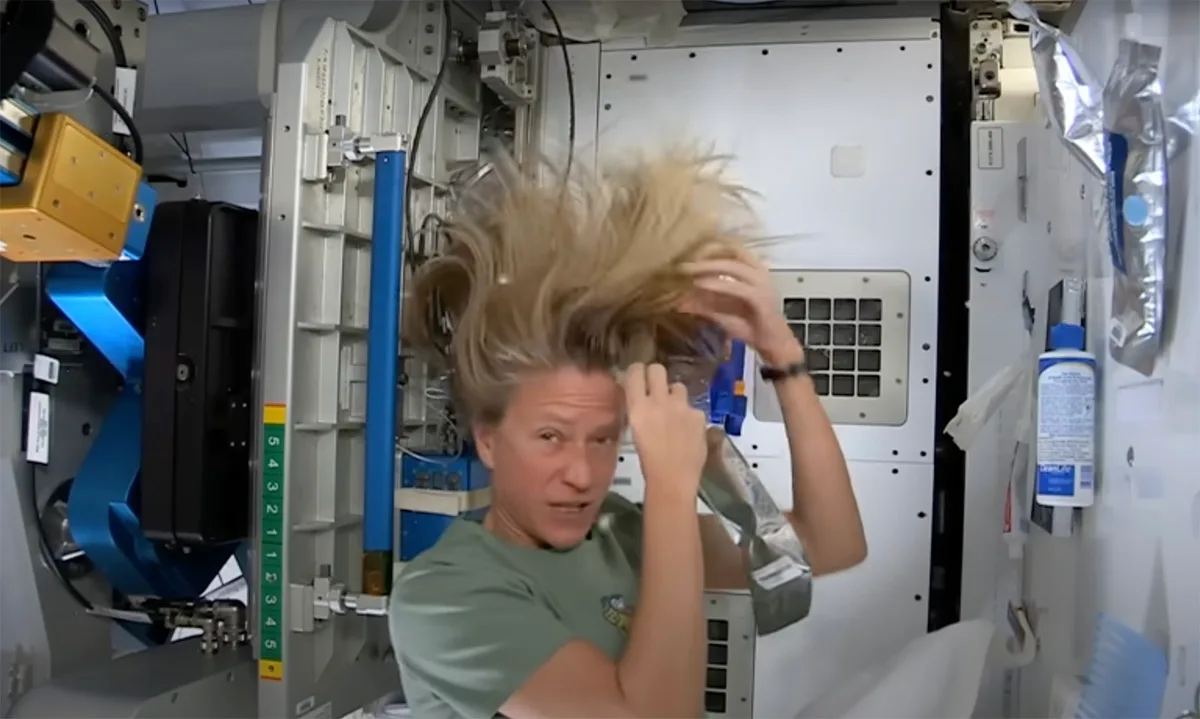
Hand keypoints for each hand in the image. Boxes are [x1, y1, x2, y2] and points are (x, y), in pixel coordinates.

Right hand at [622, 363, 707, 499]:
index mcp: (638, 406)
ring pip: (678, 387)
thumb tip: (642, 396)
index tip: (639, 376)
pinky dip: (690, 417)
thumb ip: (640, 409)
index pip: (635, 371)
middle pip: (657, 369)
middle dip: (656, 374)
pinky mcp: (699, 415)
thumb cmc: (648, 460)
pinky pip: (693, 408)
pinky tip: (688, 432)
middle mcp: (659, 400)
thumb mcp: (636, 430)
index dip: (637, 371)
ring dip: (675, 396)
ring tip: (675, 414)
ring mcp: (682, 406)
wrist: (673, 479)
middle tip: (657, 387)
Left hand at [680, 252, 803, 365]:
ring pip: (734, 266)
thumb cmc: (751, 329)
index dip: (712, 248)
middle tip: (683, 261)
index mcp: (754, 273)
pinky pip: (736, 286)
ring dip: (710, 266)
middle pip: (732, 254)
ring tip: (689, 269)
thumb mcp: (722, 314)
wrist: (774, 346)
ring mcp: (761, 284)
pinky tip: (702, 284)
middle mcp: (760, 274)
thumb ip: (704, 306)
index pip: (733, 251)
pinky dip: (718, 284)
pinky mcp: (760, 298)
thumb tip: (679, 303)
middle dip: (706, 255)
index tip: (690, 250)